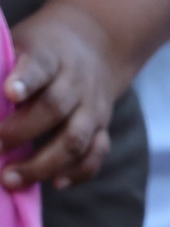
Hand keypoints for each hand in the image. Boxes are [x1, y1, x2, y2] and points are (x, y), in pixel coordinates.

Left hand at [0, 0, 119, 189]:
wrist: (97, 46)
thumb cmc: (44, 50)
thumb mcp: (22, 42)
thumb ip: (1, 66)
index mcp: (51, 56)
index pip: (40, 66)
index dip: (25, 80)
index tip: (9, 94)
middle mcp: (76, 82)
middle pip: (55, 108)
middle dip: (23, 132)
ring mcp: (93, 108)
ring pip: (75, 139)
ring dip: (44, 164)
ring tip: (11, 178)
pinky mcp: (103, 127)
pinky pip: (96, 153)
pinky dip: (78, 172)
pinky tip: (56, 183)